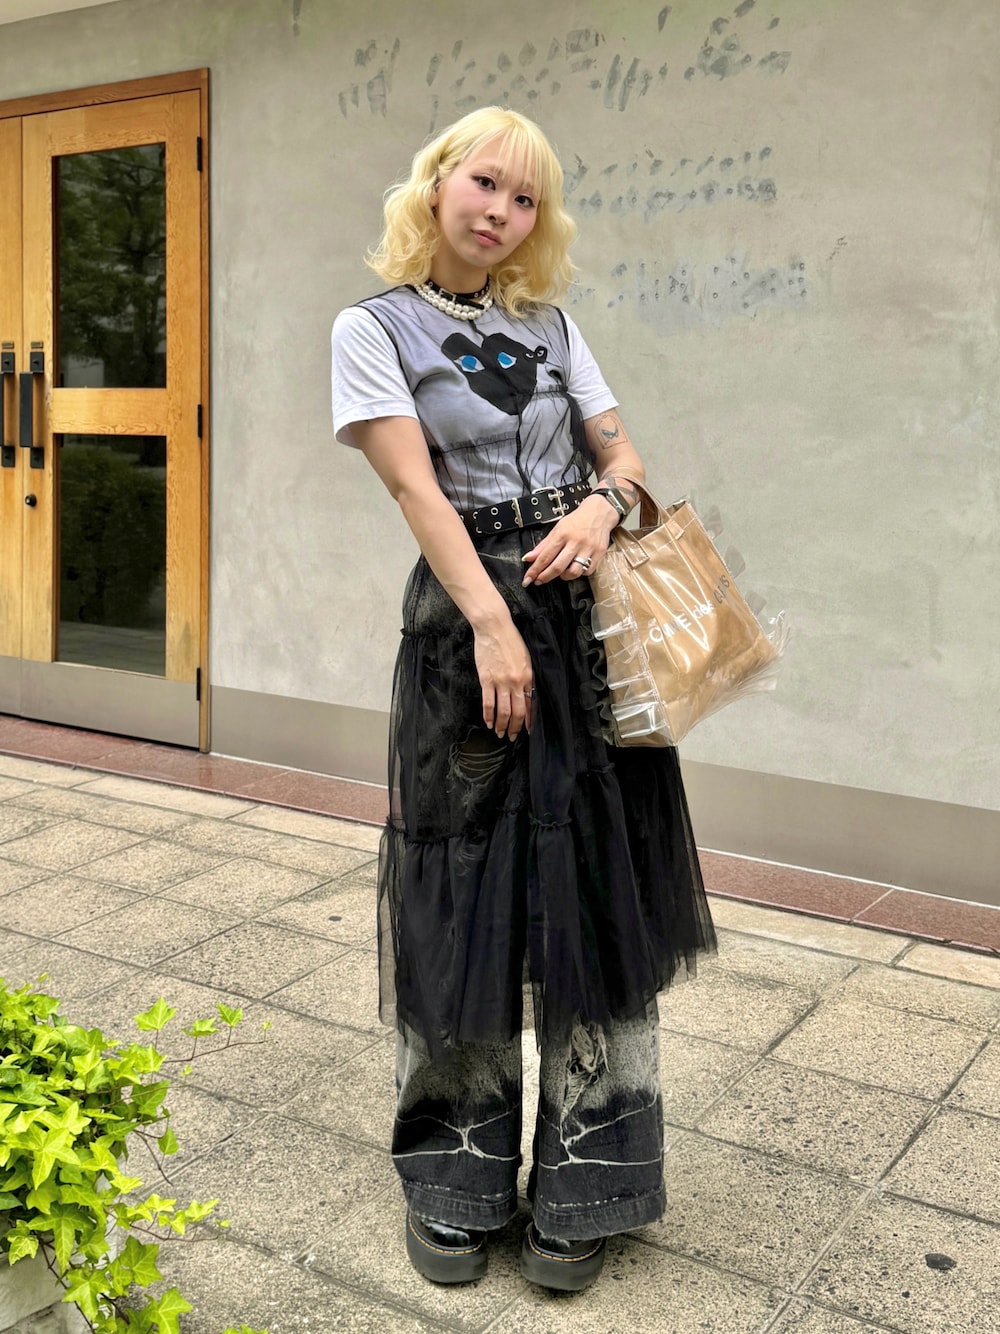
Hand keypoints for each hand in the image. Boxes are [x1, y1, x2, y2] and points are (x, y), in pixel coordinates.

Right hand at [473, 615, 533, 737]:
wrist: (494, 627)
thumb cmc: (511, 640)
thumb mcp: (526, 658)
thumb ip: (527, 676)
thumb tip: (527, 693)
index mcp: (528, 676)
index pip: (531, 704)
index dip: (529, 719)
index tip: (528, 730)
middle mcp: (516, 682)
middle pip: (517, 712)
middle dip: (515, 727)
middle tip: (512, 737)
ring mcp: (501, 682)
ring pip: (503, 711)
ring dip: (502, 725)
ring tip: (500, 733)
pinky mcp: (487, 679)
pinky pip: (488, 703)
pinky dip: (488, 715)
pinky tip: (488, 722)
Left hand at [520, 495, 617, 585]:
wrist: (599, 512)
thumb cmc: (577, 520)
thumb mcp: (557, 529)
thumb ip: (543, 545)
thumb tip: (528, 558)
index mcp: (562, 534)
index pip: (545, 556)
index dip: (535, 570)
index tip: (528, 578)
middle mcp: (575, 541)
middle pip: (558, 566)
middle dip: (545, 577)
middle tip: (539, 581)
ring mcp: (588, 548)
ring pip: (574, 572)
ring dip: (564, 576)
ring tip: (560, 572)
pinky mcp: (599, 553)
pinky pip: (587, 571)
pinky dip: (579, 573)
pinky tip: (575, 567)